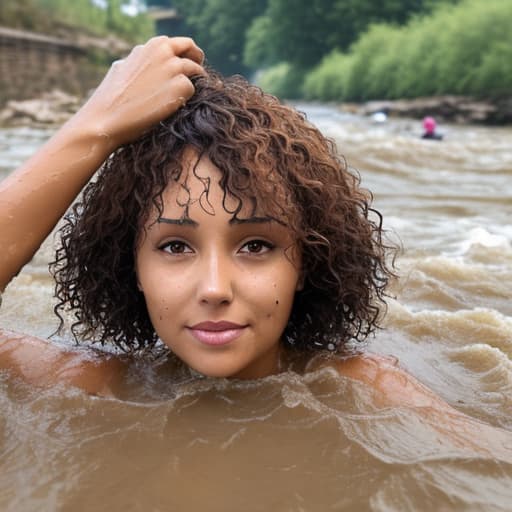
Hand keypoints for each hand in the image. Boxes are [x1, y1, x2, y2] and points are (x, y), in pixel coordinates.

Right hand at [76, 36, 204, 148]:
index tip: (187, 66)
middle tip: (199, 76)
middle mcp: (163, 51)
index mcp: (149, 46)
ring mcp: (173, 68)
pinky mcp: (181, 87)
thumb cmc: (111, 100)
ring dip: (194, 84)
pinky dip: (187, 100)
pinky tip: (174, 110)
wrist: (106, 119)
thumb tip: (145, 63)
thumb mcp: (122, 69)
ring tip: (185, 99)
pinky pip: (193, 91)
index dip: (184, 55)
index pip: (176, 44)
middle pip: (192, 50)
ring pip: (195, 71)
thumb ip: (139, 62)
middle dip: (197, 61)